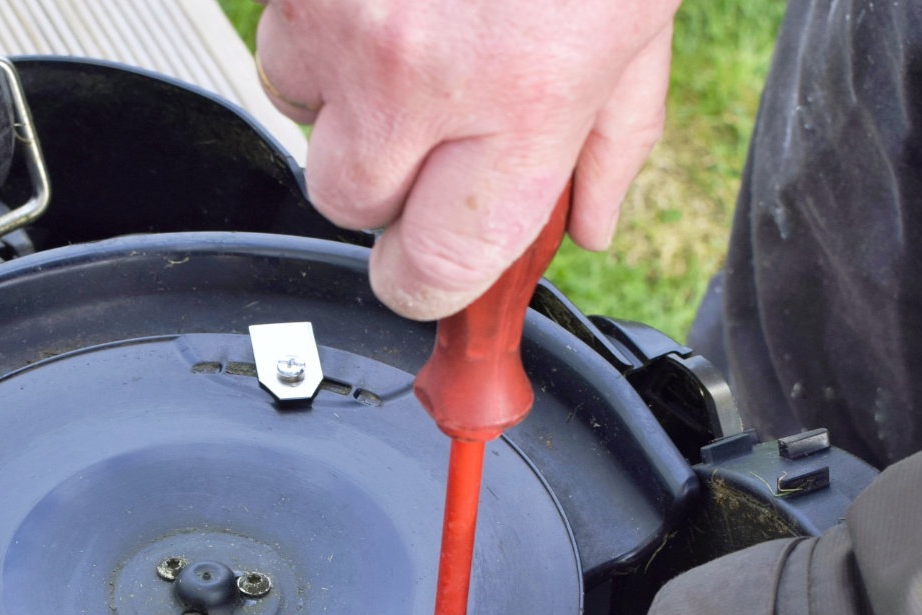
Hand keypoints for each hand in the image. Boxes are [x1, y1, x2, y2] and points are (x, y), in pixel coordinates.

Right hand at [254, 0, 678, 318]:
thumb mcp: (642, 16)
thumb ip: (616, 135)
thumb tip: (589, 225)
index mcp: (526, 99)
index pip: (439, 270)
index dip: (431, 281)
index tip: (436, 273)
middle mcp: (420, 73)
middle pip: (353, 206)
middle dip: (389, 186)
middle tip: (439, 134)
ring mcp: (344, 21)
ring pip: (305, 126)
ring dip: (345, 108)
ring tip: (410, 48)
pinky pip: (279, 47)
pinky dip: (318, 40)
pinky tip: (377, 5)